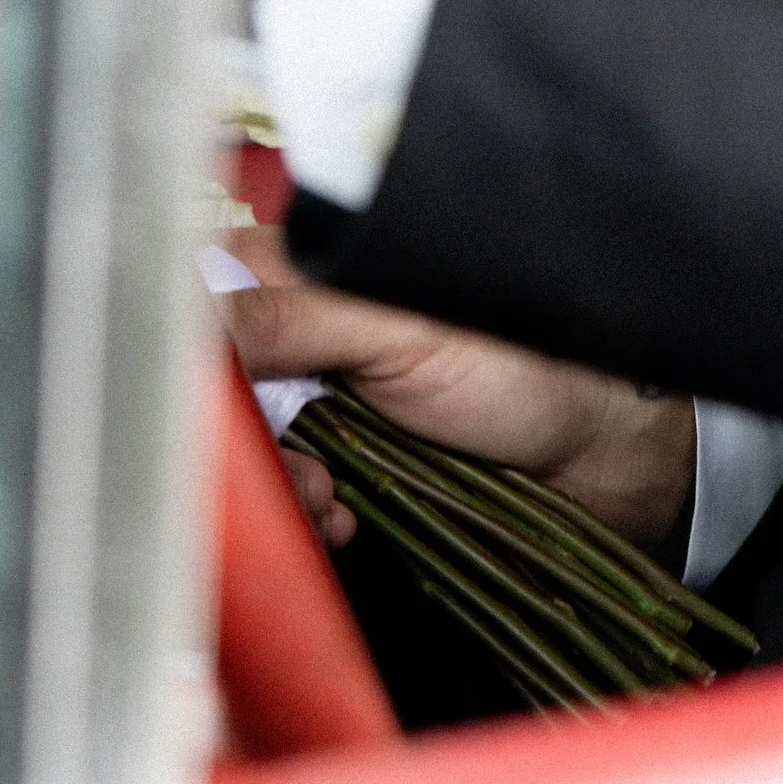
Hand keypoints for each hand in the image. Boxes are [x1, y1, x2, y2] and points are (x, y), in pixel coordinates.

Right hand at [222, 276, 697, 556]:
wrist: (589, 451)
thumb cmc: (522, 362)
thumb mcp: (405, 331)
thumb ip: (298, 315)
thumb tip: (196, 318)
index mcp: (309, 267)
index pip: (201, 297)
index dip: (193, 359)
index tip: (209, 411)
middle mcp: (300, 321)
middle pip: (211, 382)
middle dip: (240, 439)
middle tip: (295, 471)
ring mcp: (314, 387)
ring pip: (242, 441)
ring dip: (274, 482)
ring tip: (327, 499)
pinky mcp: (334, 446)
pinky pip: (281, 481)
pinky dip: (299, 506)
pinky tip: (336, 516)